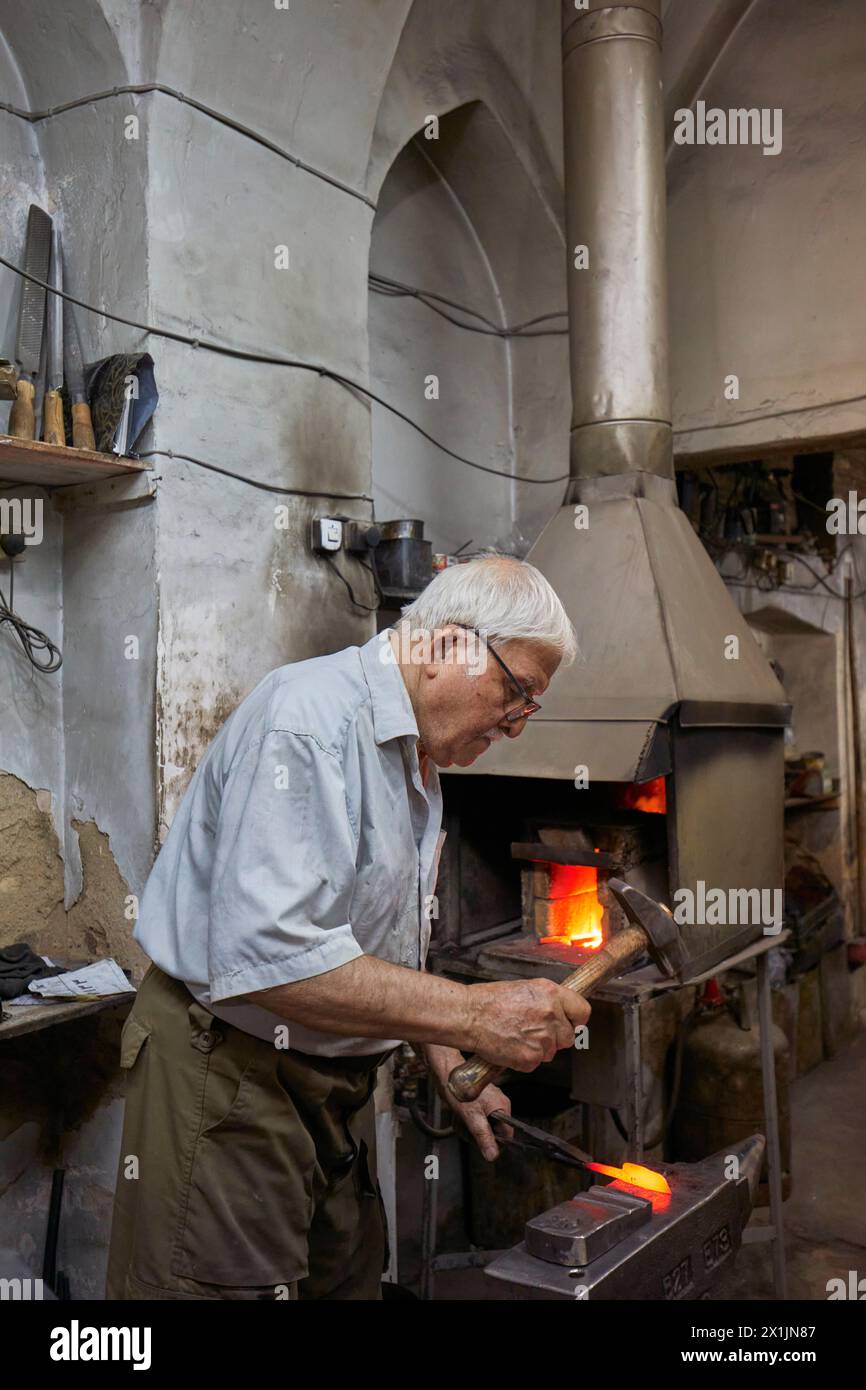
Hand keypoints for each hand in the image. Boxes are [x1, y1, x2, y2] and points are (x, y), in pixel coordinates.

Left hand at [421, 1043, 513, 1160]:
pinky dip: (465, 1123)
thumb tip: (493, 1154)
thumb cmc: (459, 1089)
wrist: (445, 1074)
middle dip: (477, 1135)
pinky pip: (474, 1122)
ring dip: (469, 1129)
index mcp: (503, 1106)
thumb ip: (484, 1137)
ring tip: (461, 1119)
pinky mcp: (478, 1105)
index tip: (483, 1145)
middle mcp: (498, 1105)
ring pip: (482, 1129)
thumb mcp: (472, 1117)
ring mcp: (488, 1104)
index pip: (507, 1134)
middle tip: (467, 1128)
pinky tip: (458, 1117)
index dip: (495, 1143)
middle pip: (493, 1133)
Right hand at [467, 978, 590, 1071]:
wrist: (469, 1015)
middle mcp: (551, 1015)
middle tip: (533, 1030)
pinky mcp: (531, 1057)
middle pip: (568, 1037)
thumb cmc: (490, 1000)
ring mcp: (542, 1038)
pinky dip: (524, 1058)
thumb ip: (548, 1000)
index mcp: (551, 994)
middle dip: (555, 1037)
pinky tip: (510, 1044)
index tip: (571, 1023)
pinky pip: (535, 1062)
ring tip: (516, 1034)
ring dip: (538, 1048)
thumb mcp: (525, 988)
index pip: (582, 1011)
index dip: (576, 1019)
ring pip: (551, 1052)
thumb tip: (561, 1012)